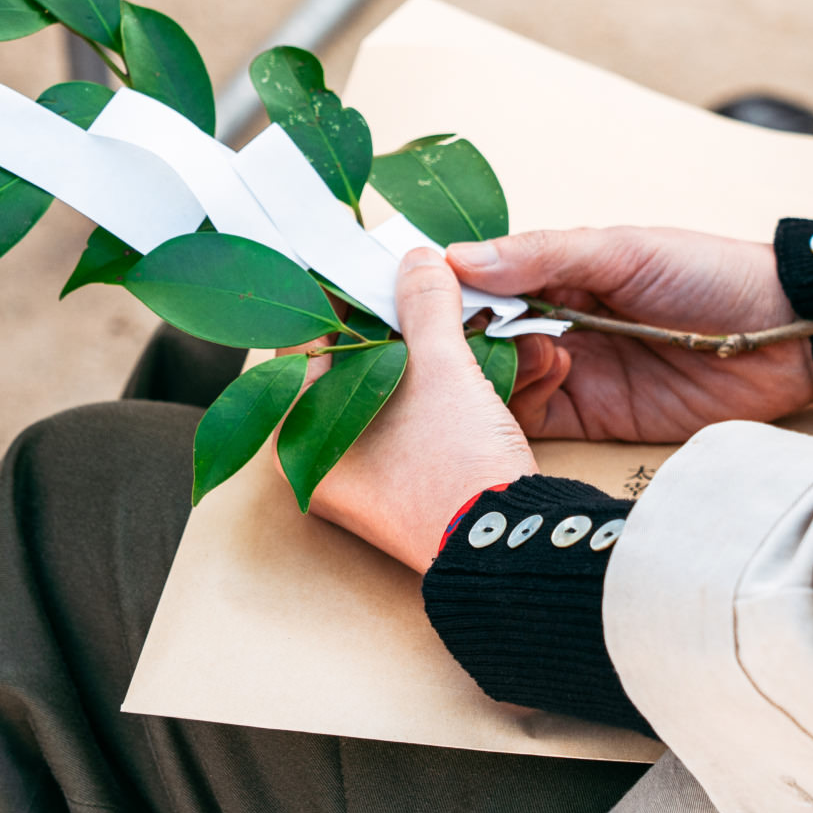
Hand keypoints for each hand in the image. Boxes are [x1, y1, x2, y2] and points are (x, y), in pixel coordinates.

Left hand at [285, 249, 536, 573]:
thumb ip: (423, 305)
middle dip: (410, 322)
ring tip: (486, 321)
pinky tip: (503, 360)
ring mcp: (368, 475)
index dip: (342, 291)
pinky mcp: (411, 486)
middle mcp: (323, 456)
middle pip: (360, 361)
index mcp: (300, 430)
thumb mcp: (440, 370)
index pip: (306, 337)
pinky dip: (459, 389)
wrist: (512, 552)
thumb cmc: (454, 466)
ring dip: (447, 353)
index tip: (372, 260)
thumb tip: (415, 261)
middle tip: (435, 285)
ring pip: (400, 389)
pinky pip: (425, 419)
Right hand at [449, 227, 812, 442]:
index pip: (478, 281)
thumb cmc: (711, 274)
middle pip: (476, 337)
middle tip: (441, 340)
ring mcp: (567, 371)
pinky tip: (530, 384)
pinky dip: (514, 409)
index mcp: (554, 271)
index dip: (441, 290)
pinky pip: (531, 419)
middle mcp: (551, 321)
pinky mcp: (589, 416)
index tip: (409, 295)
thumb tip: (458, 259)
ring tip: (512, 354)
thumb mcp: (623, 250)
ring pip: (494, 381)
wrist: (789, 336)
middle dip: (455, 339)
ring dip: (488, 372)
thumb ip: (543, 255)